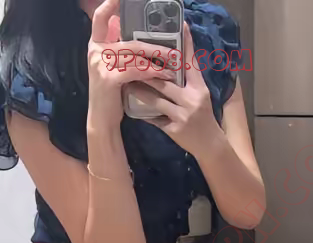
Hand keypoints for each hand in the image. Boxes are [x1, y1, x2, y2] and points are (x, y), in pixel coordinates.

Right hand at [87, 0, 176, 129]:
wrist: (102, 119)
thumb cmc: (112, 95)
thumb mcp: (115, 70)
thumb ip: (123, 55)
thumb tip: (144, 42)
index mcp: (97, 45)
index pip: (100, 18)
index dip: (109, 6)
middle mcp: (96, 51)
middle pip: (130, 41)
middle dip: (154, 45)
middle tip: (174, 47)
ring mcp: (101, 64)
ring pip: (134, 55)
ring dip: (158, 59)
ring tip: (175, 62)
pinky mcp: (109, 79)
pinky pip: (135, 71)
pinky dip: (152, 72)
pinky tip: (164, 75)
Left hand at [127, 22, 223, 158]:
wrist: (210, 145)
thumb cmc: (204, 117)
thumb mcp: (201, 95)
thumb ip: (189, 80)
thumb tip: (176, 59)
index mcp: (200, 88)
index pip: (191, 63)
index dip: (186, 44)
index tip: (181, 26)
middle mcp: (192, 99)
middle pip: (164, 81)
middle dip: (146, 72)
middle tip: (131, 62)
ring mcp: (183, 115)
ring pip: (156, 99)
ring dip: (139, 91)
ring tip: (127, 83)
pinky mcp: (175, 129)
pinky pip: (155, 118)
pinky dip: (143, 113)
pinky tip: (133, 107)